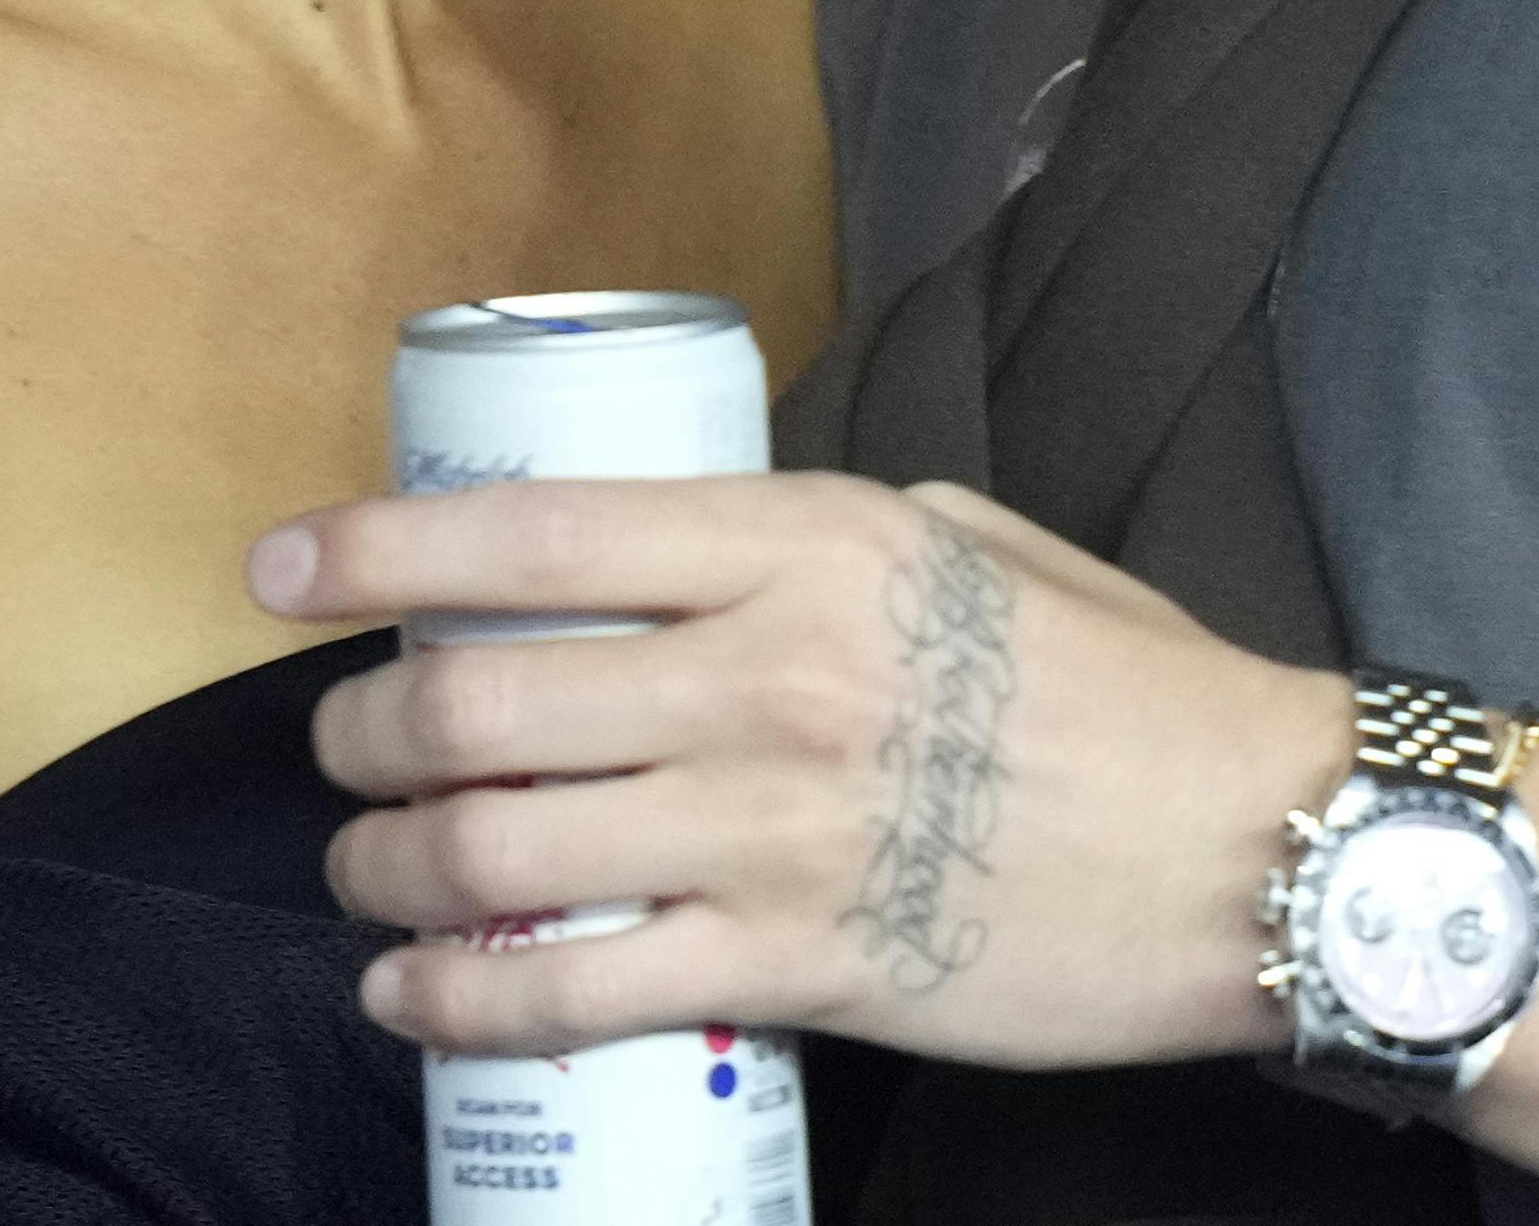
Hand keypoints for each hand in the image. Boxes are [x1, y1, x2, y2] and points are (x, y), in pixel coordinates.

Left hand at [252, 471, 1336, 1069]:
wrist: (1262, 847)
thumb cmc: (1119, 688)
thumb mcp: (959, 540)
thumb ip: (808, 543)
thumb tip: (679, 555)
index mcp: (798, 544)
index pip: (527, 537)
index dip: (370, 552)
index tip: (277, 568)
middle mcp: (763, 678)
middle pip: (475, 702)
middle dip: (358, 735)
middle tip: (338, 749)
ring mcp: (773, 831)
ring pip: (496, 852)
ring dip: (383, 872)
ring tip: (362, 876)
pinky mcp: (801, 968)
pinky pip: (576, 992)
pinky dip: (459, 1002)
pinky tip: (414, 998)